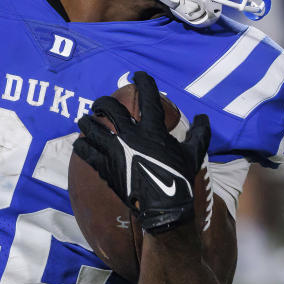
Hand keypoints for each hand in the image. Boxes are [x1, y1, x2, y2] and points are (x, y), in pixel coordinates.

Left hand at [74, 71, 210, 234]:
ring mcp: (114, 150)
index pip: (147, 95)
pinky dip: (81, 146)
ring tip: (85, 120)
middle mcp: (130, 135)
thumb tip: (203, 117)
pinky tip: (80, 144)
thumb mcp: (194, 154)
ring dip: (85, 121)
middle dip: (102, 102)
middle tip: (100, 104)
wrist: (164, 208)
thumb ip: (199, 133)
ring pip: (90, 126)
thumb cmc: (180, 179)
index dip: (142, 80)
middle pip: (108, 107)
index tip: (137, 75)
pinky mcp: (104, 167)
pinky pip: (85, 151)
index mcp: (153, 129)